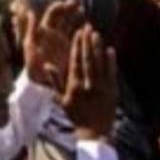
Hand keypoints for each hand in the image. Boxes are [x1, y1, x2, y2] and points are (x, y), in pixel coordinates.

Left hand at [23, 0, 82, 89]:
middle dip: (68, 9)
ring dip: (76, 16)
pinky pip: (77, 37)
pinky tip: (88, 27)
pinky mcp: (70, 49)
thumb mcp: (29, 47)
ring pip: (70, 24)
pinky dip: (82, 30)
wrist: (42, 85)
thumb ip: (29, 30)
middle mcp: (53, 35)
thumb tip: (31, 12)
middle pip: (62, 17)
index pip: (51, 15)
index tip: (64, 4)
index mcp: (43, 32)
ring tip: (82, 10)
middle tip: (76, 4)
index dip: (58, 8)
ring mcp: (63, 41)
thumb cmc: (33, 66)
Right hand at [59, 26, 117, 141]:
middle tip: (88, 28)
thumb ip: (55, 81)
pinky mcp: (113, 91)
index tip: (78, 33)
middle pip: (88, 58)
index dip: (77, 46)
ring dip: (98, 48)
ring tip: (97, 34)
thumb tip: (47, 65)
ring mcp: (102, 87)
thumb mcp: (61, 99)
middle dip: (87, 42)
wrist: (95, 131)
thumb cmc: (76, 115)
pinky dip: (111, 61)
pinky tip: (110, 50)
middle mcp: (88, 84)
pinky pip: (112, 73)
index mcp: (74, 85)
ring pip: (100, 63)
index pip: (75, 60)